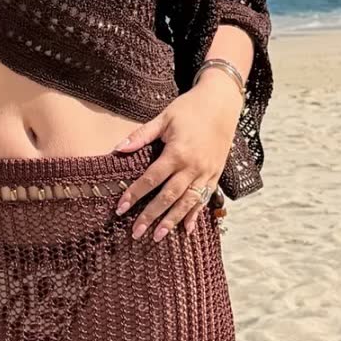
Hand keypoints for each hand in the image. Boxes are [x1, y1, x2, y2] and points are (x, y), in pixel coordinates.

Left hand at [111, 88, 239, 240]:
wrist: (222, 103)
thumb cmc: (189, 108)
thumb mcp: (163, 118)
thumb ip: (141, 135)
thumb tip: (118, 149)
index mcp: (177, 153)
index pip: (151, 179)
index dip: (134, 195)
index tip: (120, 209)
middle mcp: (193, 167)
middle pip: (168, 197)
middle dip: (151, 216)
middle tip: (136, 233)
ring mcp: (206, 173)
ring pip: (187, 203)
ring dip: (172, 221)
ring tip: (157, 236)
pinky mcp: (215, 175)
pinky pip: (204, 199)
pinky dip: (195, 215)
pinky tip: (186, 229)